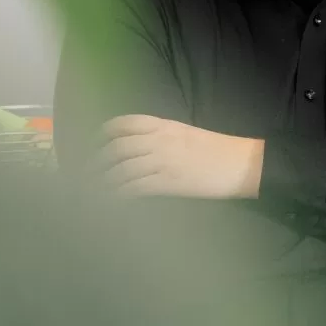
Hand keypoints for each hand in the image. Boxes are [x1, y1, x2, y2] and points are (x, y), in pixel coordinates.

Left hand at [94, 115, 264, 199]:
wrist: (241, 164)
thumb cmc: (217, 150)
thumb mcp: (186, 134)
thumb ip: (161, 137)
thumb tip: (135, 148)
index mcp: (165, 125)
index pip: (124, 123)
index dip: (101, 134)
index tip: (90, 146)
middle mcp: (160, 140)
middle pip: (116, 147)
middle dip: (95, 163)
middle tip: (84, 176)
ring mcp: (162, 160)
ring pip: (120, 169)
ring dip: (101, 182)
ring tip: (91, 193)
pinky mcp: (167, 182)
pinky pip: (133, 188)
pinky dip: (116, 195)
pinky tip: (109, 202)